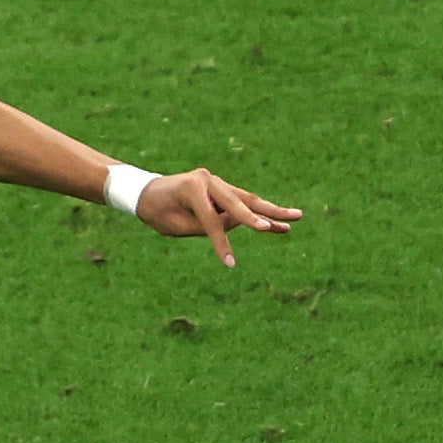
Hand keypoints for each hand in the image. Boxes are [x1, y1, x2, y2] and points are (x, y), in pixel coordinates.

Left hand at [124, 167, 298, 265]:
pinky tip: (278, 221)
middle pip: (239, 202)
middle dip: (264, 215)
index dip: (221, 243)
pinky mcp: (221, 188)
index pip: (211, 220)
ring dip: (271, 210)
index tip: (230, 263)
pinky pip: (242, 202)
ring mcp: (216, 182)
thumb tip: (238, 222)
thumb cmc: (157, 212)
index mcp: (192, 188)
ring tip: (296, 216)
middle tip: (288, 222)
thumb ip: (207, 225)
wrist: (146, 192)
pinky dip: (259, 211)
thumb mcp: (176, 225)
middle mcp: (208, 180)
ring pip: (247, 199)